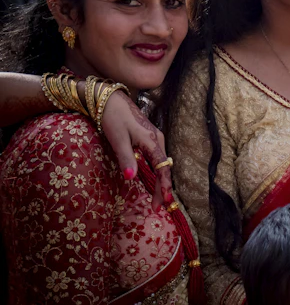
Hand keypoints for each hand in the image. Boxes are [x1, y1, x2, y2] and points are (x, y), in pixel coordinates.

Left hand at [101, 90, 173, 209]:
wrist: (109, 98)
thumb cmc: (113, 117)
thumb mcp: (117, 139)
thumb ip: (126, 159)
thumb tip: (131, 179)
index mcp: (153, 141)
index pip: (162, 168)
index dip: (163, 186)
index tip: (163, 202)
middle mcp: (158, 139)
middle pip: (165, 168)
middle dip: (162, 187)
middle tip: (157, 206)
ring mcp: (155, 137)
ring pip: (161, 163)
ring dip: (160, 180)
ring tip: (156, 196)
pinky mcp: (149, 137)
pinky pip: (157, 158)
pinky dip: (156, 171)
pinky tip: (151, 178)